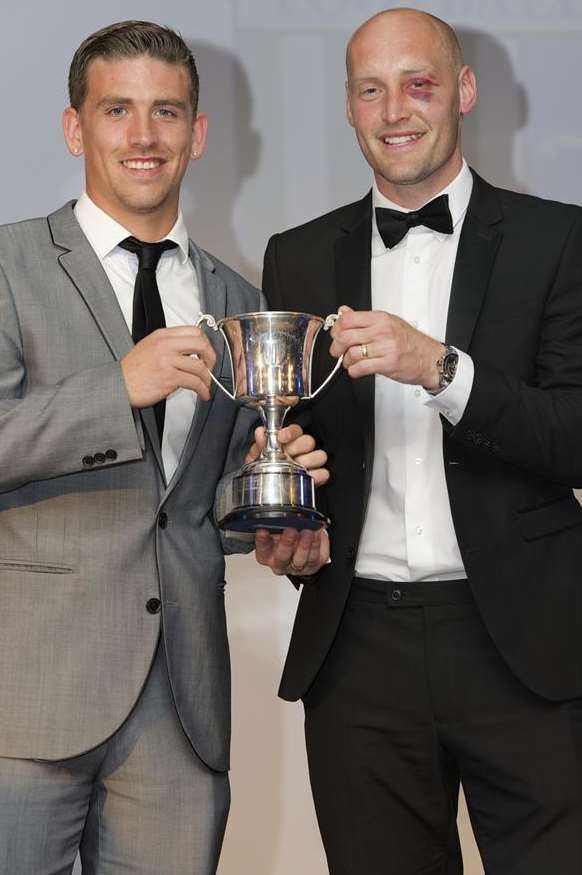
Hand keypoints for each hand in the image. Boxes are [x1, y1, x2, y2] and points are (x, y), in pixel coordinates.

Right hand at [121, 326, 216, 407]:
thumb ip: (168, 345)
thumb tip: (190, 351)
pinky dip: (202, 389)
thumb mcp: (149, 347)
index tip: (206, 353)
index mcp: (162, 336)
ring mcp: (167, 361)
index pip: (194, 331)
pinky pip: (194, 382)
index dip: (205, 342)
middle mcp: (165, 345)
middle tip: (210, 367)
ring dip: (207, 378)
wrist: (118, 385)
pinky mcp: (169, 377)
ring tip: (205, 385)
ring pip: (199, 366)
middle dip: (211, 357)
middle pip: (201, 344)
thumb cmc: (132, 371)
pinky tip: (202, 393)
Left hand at [245, 425, 328, 486]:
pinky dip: (317, 475)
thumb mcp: (257, 455)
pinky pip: (324, 473)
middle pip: (309, 441)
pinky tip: (306, 476)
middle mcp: (300, 449)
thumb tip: (260, 432)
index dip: (290, 432)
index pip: (296, 430)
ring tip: (296, 466)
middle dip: (298, 448)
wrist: (264, 485)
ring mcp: (309, 462)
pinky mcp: (315, 476)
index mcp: (288, 441)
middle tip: (287, 454)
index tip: (281, 437)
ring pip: (319, 455)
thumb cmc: (263, 467)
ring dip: (308, 461)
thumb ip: (260, 444)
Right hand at [255, 527, 329, 576]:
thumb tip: (276, 513)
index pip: (262, 549)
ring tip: (307, 531)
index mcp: (266, 555)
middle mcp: (280, 563)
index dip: (262, 540)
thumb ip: (275, 524)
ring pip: (300, 559)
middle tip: (291, 530)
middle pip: (282, 557)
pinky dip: (316, 544)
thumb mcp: (277, 528)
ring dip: (304, 544)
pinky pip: (315, 557)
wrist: (304, 542)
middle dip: (287, 543)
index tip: (263, 530)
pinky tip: (316, 534)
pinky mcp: (312, 566)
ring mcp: (296, 567)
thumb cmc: (286, 535)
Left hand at [330, 306, 444, 388]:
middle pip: (345, 336)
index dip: (336, 329)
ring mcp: (385, 348)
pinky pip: (361, 368)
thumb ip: (364, 319)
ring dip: (346, 362)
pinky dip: (354, 371)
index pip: (347, 319)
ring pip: (351, 354)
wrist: (430, 358)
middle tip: (338, 351)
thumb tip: (344, 311)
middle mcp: (382, 331)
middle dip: (336, 347)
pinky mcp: (387, 364)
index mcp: (381, 319)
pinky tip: (357, 370)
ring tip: (350, 363)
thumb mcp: (388, 323)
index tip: (337, 335)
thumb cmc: (410, 341)